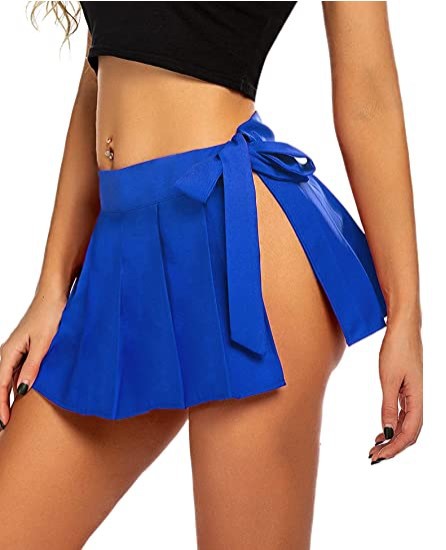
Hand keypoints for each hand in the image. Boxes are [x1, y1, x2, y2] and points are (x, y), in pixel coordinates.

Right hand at [0, 291, 66, 428]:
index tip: (3, 424)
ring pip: (7, 378)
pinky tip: (22, 394)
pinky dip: (15, 384)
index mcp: (9, 351)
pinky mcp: (26, 348)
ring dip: (6, 396)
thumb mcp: (45, 343)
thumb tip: (21, 391)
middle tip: (4, 428)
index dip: (0, 405)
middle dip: (0, 405)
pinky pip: (16, 371)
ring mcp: (17, 349)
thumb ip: (33, 366)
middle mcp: (9, 351)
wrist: (55, 293)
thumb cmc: (50, 314)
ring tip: (10, 417)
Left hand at [369, 318, 422, 462]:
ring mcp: (412, 393)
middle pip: (410, 432)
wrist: (402, 327)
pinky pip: (403, 413)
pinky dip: (392, 424)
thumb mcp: (388, 379)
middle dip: (393, 447)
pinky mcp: (406, 387)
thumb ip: (388, 407)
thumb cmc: (396, 349)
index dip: (395, 447)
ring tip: (375, 447)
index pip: (410, 432)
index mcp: (417, 398)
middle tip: (373, 456)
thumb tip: (388, 433)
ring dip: (392, 438)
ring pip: (406, 424)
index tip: (378, 455)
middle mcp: (418, 398)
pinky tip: (382, 430)